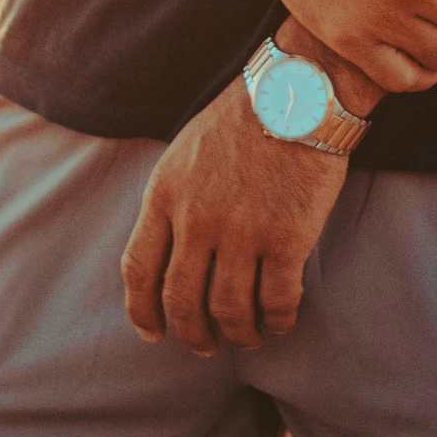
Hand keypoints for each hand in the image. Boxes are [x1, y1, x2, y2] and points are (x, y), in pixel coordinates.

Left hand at [121, 79, 347, 352]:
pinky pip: (277, 301)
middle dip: (192, 333)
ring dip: (239, 333)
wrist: (296, 92)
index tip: (152, 333)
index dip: (143, 310)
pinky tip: (280, 320)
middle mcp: (197, 219)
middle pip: (182, 301)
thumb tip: (164, 250)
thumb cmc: (241, 119)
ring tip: (248, 336)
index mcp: (165, 195)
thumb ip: (171, 200)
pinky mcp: (287, 238)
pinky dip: (278, 320)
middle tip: (205, 344)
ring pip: (230, 311)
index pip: (139, 270)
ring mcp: (242, 231)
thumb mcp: (184, 152)